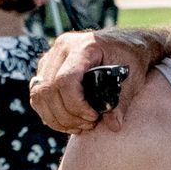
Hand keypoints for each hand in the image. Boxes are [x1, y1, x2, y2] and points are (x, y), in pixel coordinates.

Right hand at [29, 31, 152, 133]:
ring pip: (38, 94)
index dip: (76, 105)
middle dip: (67, 115)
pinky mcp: (46, 68)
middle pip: (48, 90)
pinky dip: (50, 113)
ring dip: (57, 117)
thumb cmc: (131, 59)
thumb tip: (113, 126)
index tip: (94, 117)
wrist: (126, 43)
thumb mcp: (132, 79)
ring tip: (81, 125)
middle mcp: (62, 48)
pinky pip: (38, 95)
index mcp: (84, 46)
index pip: (65, 80)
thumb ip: (121, 102)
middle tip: (89, 125)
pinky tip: (69, 121)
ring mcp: (51, 57)